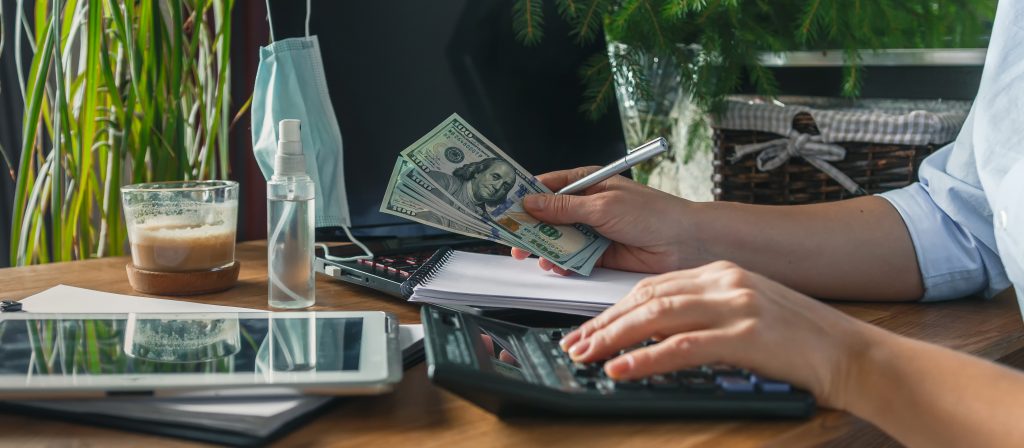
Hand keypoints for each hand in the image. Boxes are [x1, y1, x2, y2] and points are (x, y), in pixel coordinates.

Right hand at [511, 167, 702, 274]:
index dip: (524, 196)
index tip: (504, 207)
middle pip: (548, 216)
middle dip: (531, 227)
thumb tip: (531, 204)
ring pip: (558, 239)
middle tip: (514, 239)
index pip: (547, 186)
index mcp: (588, 182)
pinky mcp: (599, 254)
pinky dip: (563, 263)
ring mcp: (593, 230)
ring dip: (547, 248)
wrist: (684, 244)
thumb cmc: (653, 214)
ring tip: (538, 255)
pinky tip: (557, 265)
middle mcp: (588, 206)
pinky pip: (572, 258)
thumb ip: (563, 208)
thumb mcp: (602, 206)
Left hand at [558, 261, 867, 407]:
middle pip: (647, 298)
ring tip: (587, 355)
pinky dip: (647, 359)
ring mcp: (736, 306)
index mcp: (723, 272)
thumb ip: (705, 314)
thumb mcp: (748, 314)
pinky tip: (623, 369)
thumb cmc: (801, 341)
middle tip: (576, 344)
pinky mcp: (746, 336)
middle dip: (605, 322)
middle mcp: (725, 281)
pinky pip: (683, 346)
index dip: (616, 308)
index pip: (654, 287)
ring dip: (614, 337)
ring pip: (657, 316)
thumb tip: (656, 333)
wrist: (853, 354)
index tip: (590, 328)